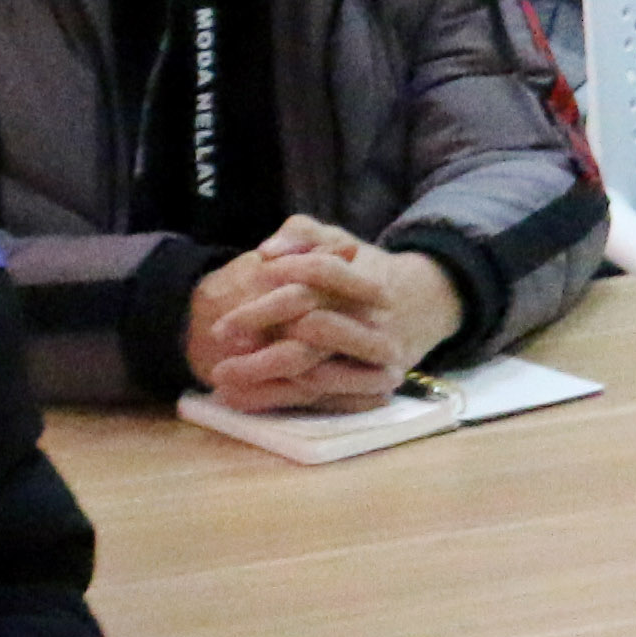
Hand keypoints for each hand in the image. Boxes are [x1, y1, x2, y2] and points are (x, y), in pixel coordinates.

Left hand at [185, 218, 461, 411]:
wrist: (418, 309)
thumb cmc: (362, 272)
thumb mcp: (339, 241)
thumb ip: (303, 233)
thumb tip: (267, 252)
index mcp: (367, 282)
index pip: (322, 274)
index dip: (285, 271)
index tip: (239, 287)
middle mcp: (374, 323)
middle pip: (312, 330)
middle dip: (263, 330)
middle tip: (217, 332)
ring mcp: (375, 360)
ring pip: (311, 374)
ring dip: (261, 376)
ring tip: (219, 374)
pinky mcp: (370, 389)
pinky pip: (315, 402)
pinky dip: (273, 400)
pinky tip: (238, 397)